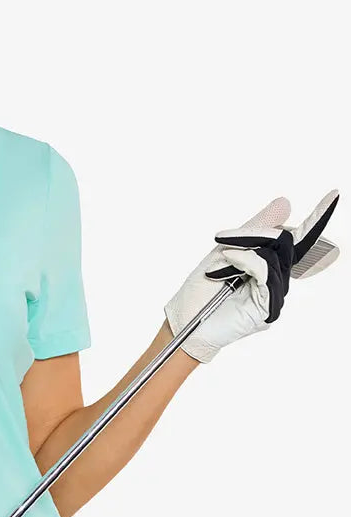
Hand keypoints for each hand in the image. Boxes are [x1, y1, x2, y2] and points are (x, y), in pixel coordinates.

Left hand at [164, 189, 339, 362]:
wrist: (184, 321)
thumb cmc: (201, 291)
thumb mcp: (225, 251)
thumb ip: (256, 229)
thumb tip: (286, 202)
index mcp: (268, 265)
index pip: (297, 239)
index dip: (317, 218)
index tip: (333, 195)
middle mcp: (276, 280)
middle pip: (285, 242)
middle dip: (256, 234)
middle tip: (223, 239)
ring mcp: (274, 295)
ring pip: (275, 255)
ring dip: (244, 249)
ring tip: (221, 260)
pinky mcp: (268, 309)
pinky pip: (266, 271)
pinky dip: (247, 261)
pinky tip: (229, 262)